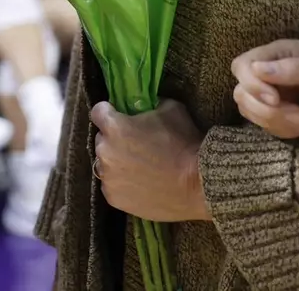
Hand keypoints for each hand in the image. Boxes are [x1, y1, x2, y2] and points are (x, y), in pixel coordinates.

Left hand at [89, 99, 208, 221]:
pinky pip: (111, 185)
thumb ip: (150, 104)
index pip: (98, 112)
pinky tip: (140, 183)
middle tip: (136, 145)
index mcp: (114, 127)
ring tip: (140, 167)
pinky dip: (121, 183)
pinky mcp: (113, 197)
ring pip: (104, 163)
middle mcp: (104, 150)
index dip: (109, 112)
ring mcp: (107, 176)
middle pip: (101, 139)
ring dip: (116, 162)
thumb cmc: (185, 144)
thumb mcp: (171, 109)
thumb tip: (144, 102)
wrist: (200, 186)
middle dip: (114, 139)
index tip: (118, 115)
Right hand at [232, 39, 298, 139]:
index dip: (252, 85)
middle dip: (266, 109)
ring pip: (248, 110)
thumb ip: (294, 68)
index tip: (275, 99)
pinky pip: (262, 123)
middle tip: (297, 114)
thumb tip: (257, 68)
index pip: (242, 66)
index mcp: (273, 55)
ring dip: (274, 121)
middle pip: (241, 92)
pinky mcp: (270, 109)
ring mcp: (264, 93)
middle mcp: (263, 73)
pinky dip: (281, 128)